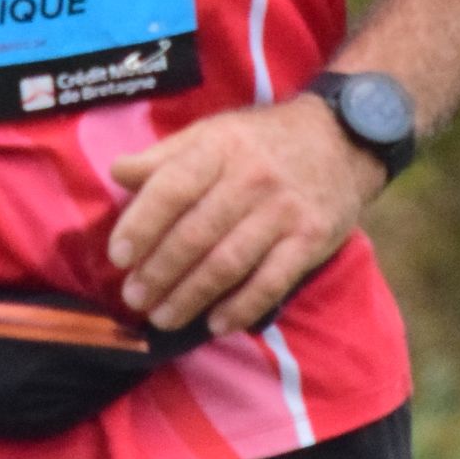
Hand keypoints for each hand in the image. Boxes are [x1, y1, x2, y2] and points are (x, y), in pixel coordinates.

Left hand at [108, 96, 385, 336]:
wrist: (342, 140)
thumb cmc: (261, 141)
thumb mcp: (212, 134)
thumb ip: (165, 157)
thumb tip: (117, 172)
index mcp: (220, 147)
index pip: (172, 188)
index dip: (142, 224)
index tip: (118, 256)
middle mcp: (252, 178)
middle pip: (196, 234)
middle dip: (160, 271)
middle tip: (135, 298)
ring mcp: (284, 211)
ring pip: (228, 262)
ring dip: (191, 296)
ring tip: (162, 317)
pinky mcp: (311, 239)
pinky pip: (271, 281)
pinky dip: (241, 307)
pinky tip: (216, 324)